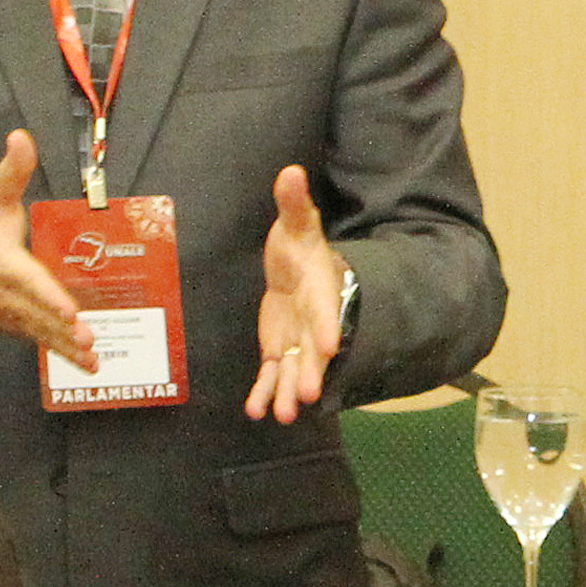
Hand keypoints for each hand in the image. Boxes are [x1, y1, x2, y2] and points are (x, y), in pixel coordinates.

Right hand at [0, 132, 94, 373]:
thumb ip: (11, 171)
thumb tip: (21, 137)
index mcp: (2, 263)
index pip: (26, 280)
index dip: (45, 295)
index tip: (66, 307)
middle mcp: (6, 294)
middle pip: (37, 313)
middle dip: (62, 328)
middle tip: (87, 338)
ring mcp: (12, 315)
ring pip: (42, 334)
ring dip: (66, 348)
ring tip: (91, 358)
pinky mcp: (20, 328)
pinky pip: (43, 343)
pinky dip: (64, 357)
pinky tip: (90, 367)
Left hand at [247, 164, 349, 422]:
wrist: (297, 268)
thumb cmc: (299, 243)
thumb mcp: (296, 222)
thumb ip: (293, 203)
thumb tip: (291, 172)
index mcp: (319, 289)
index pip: (324, 309)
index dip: (326, 326)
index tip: (329, 347)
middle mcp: (311, 320)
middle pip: (312, 349)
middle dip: (310, 371)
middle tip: (307, 394)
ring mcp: (295, 339)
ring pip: (293, 368)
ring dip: (287, 391)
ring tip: (281, 415)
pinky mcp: (278, 349)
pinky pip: (271, 374)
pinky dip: (264, 392)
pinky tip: (256, 412)